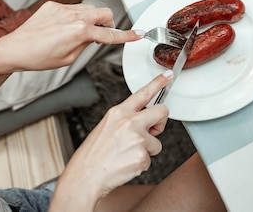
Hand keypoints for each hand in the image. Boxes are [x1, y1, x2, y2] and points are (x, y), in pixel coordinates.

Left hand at [0, 1, 141, 72]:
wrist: (15, 48)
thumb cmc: (39, 57)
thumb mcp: (69, 58)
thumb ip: (86, 45)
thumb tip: (93, 37)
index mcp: (80, 32)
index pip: (110, 34)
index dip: (126, 36)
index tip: (138, 34)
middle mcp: (74, 16)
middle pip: (105, 13)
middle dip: (108, 23)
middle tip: (101, 34)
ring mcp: (63, 7)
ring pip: (89, 9)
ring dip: (90, 19)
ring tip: (76, 33)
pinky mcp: (53, 5)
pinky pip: (72, 7)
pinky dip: (74, 17)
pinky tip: (61, 28)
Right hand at [53, 72, 171, 208]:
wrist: (85, 177)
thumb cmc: (93, 154)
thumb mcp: (106, 126)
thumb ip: (126, 119)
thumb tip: (143, 119)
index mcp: (118, 112)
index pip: (143, 93)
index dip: (158, 82)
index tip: (168, 75)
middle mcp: (129, 122)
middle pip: (162, 111)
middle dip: (160, 122)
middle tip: (151, 131)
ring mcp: (137, 139)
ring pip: (157, 142)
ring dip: (147, 149)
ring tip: (127, 154)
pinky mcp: (142, 156)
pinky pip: (151, 159)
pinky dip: (141, 163)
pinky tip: (126, 163)